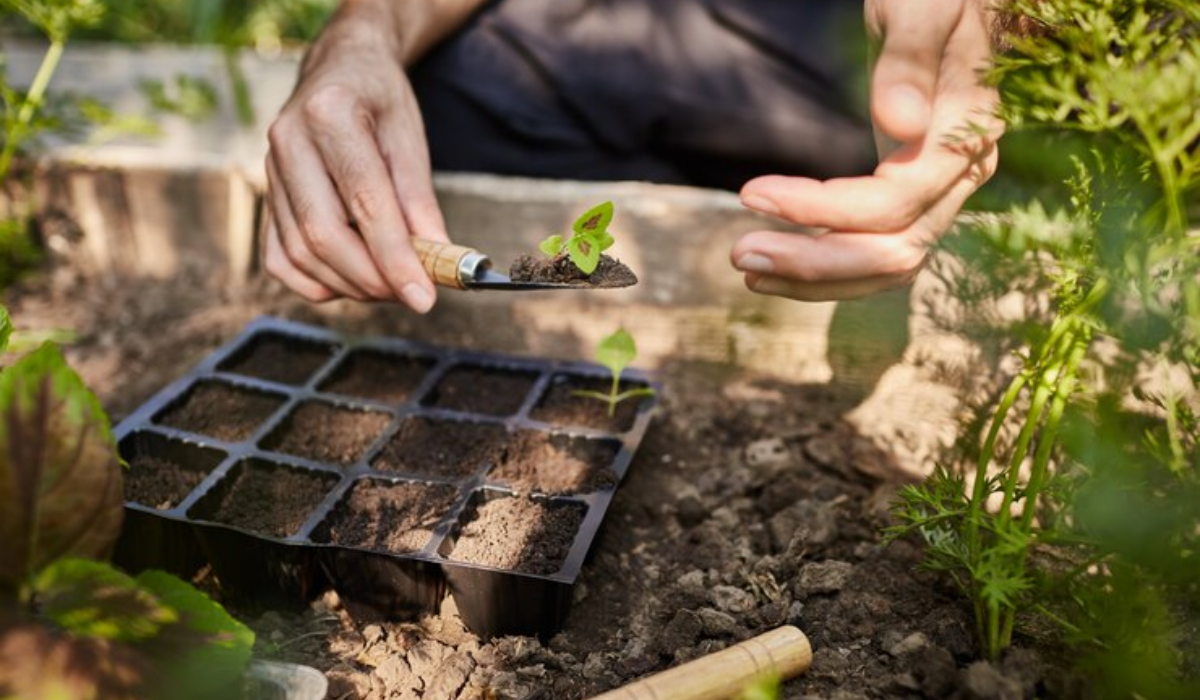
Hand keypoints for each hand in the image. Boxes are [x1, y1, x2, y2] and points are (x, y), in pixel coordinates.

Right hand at [263, 7, 447, 311]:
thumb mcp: (411, 139)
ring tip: (389, 286)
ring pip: (300, 253)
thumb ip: (421, 203)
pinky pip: (279, 258)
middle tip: (409, 293)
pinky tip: (351, 281)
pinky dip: (315, 283)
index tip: (425, 296)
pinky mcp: (264, 196)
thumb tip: (438, 262)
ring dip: (348, 285)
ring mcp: (268, 170)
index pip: (365, 202)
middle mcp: (288, 140)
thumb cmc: (380, 102)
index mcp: (331, 113)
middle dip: (371, 278)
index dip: (396, 257)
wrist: (340, 69)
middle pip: (322, 234)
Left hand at [731, 0, 1002, 300]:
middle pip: (893, 250)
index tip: (751, 194)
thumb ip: (909, 61)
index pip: (892, 202)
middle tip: (740, 255)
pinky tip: (780, 268)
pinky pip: (878, 251)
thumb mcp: (919, 7)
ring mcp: (942, 192)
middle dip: (814, 263)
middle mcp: (961, 176)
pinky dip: (831, 270)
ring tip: (750, 270)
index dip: (821, 209)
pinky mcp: (915, 198)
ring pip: (887, 265)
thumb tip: (903, 125)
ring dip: (816, 279)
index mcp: (965, 134)